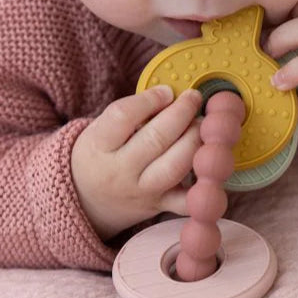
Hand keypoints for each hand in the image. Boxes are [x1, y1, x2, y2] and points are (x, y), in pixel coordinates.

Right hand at [71, 86, 202, 240]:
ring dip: (195, 141)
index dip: (150, 99)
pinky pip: (187, 201)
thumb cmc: (100, 155)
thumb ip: (132, 114)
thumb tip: (173, 94)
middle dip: (182, 114)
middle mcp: (119, 171)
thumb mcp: (101, 130)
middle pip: (156, 139)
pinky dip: (204, 186)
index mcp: (99, 146)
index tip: (167, 91)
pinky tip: (211, 163)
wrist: (87, 202)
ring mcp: (141, 191)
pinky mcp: (160, 206)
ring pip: (175, 166)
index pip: (123, 116)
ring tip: (201, 125)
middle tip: (194, 98)